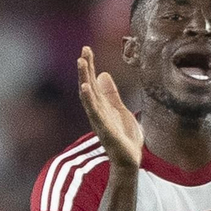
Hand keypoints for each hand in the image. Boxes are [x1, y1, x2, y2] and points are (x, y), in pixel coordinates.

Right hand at [76, 46, 142, 170]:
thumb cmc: (124, 137)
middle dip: (85, 68)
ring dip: (84, 79)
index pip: (93, 82)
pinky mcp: (105, 129)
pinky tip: (86, 87)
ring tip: (81, 63)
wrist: (129, 160)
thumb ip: (111, 94)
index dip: (90, 66)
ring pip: (88, 97)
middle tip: (83, 50)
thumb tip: (103, 74)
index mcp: (101, 106)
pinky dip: (89, 99)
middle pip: (88, 86)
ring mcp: (99, 120)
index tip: (86, 49)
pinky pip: (95, 113)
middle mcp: (97, 111)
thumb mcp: (120, 109)